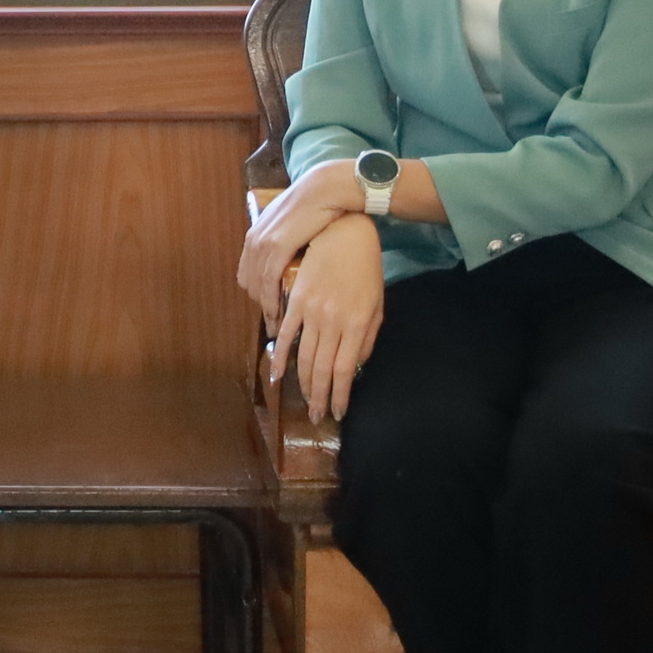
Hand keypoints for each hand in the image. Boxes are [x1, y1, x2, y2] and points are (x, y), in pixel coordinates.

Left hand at [237, 161, 366, 327]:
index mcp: (255, 234)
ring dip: (266, 307)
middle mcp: (254, 239)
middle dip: (261, 303)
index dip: (258, 292)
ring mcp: (263, 242)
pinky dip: (271, 300)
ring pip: (257, 285)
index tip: (270, 306)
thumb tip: (290, 257)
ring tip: (278, 323)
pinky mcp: (277, 246)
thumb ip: (284, 239)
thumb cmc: (315, 206)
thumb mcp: (291, 224)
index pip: (247, 273)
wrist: (325, 188)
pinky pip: (268, 281)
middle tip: (275, 319)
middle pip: (249, 282)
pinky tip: (280, 312)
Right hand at [269, 218, 387, 425]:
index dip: (339, 395)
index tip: (337, 412)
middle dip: (319, 397)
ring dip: (302, 384)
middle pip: (322, 369)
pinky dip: (279, 355)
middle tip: (316, 417)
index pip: (344, 370)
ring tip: (304, 402)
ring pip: (304, 356)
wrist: (345, 234)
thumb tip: (355, 366)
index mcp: (356, 324)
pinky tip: (277, 373)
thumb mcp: (376, 305)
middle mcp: (333, 322)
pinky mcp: (296, 300)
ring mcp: (312, 311)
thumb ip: (367, 337)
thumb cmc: (366, 270)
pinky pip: (285, 333)